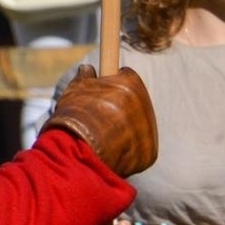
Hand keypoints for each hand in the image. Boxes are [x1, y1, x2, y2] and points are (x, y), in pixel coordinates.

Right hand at [44, 65, 158, 177]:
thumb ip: (85, 77)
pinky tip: (111, 150)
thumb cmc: (74, 118)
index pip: (126, 75)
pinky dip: (128, 148)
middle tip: (101, 116)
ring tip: (102, 135)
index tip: (104, 90)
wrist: (77, 155)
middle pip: (136, 101)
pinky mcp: (149, 153)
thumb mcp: (75, 90)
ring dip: (125, 127)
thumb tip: (88, 69)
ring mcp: (150, 131)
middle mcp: (145, 105)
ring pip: (138, 124)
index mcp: (130, 84)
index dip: (114, 81)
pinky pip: (139, 147)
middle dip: (121, 106)